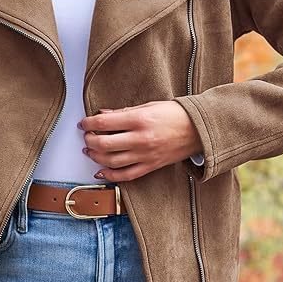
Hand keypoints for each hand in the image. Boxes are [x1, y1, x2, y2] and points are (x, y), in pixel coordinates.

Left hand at [78, 100, 203, 181]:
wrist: (198, 130)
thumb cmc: (175, 115)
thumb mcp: (148, 106)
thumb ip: (123, 112)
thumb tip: (101, 115)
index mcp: (139, 119)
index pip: (104, 124)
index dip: (88, 124)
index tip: (83, 124)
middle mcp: (140, 139)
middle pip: (103, 144)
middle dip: (89, 141)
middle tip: (86, 136)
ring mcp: (145, 155)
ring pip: (111, 161)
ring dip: (95, 157)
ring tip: (90, 151)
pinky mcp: (150, 166)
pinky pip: (126, 175)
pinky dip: (110, 175)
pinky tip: (101, 170)